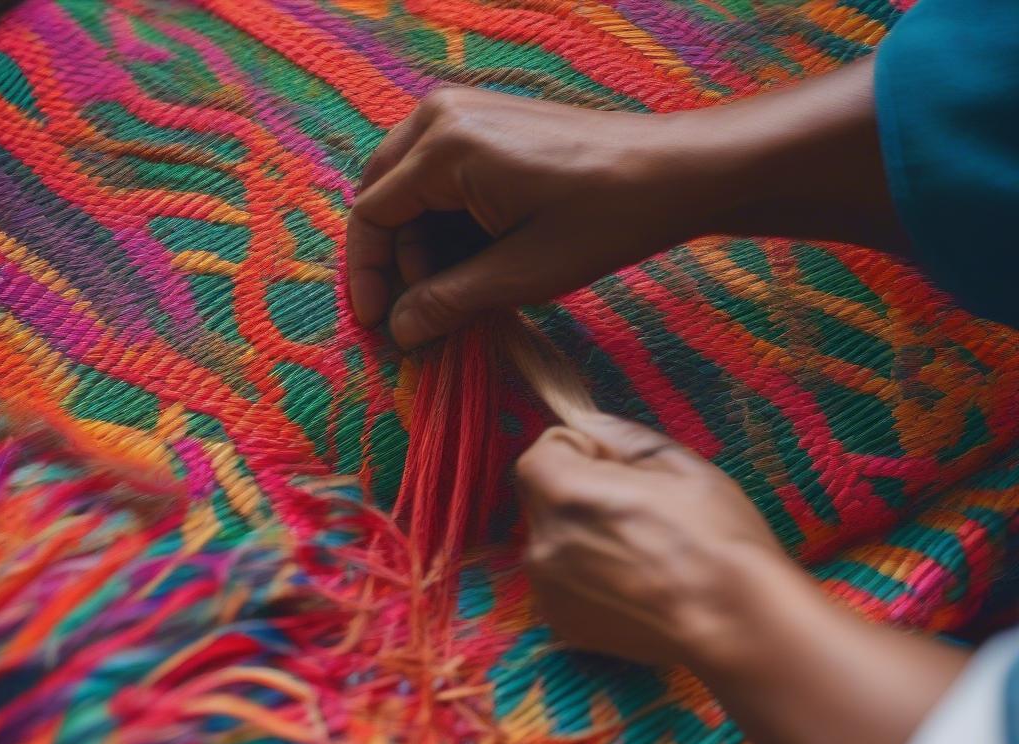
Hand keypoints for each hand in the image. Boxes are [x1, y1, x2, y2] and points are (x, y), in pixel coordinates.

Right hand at [348, 89, 731, 348]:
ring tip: (454, 296)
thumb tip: (399, 330)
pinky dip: (447, 224)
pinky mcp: (490, 125)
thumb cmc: (602, 220)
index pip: (371, 215)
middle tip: (417, 315)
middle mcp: (442, 116)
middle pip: (383, 198)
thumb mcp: (518, 274)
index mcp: (442, 147)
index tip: (379, 326)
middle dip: (394, 262)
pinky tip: (474, 263)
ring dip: (422, 247)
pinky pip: (442, 177)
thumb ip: (447, 301)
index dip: (369, 277)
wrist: (672, 173)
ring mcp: (467, 113)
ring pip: (410, 190)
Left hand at [516, 413, 782, 667]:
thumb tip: (589, 424)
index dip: (580, 452)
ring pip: (553, 542)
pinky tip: (634, 585)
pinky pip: (563, 583)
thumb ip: (622, 439)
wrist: (736, 622)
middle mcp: (544, 543)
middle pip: (544, 499)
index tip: (618, 469)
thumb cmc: (717, 540)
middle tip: (637, 512)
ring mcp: (550, 589)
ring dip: (582, 537)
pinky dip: (587, 578)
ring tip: (641, 553)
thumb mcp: (680, 466)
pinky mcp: (563, 623)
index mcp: (567, 494)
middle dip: (578, 494)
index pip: (541, 453)